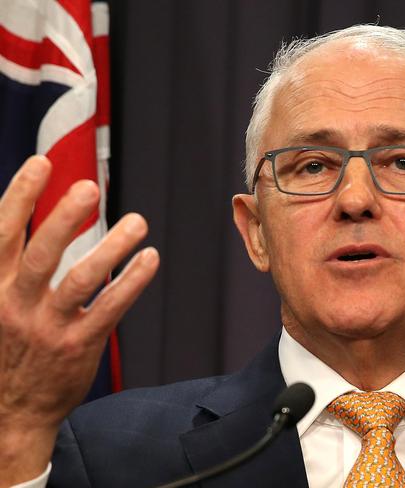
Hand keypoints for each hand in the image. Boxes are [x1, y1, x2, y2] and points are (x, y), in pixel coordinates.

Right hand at [0, 155, 158, 484]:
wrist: (9, 411)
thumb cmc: (7, 348)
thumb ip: (8, 266)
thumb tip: (20, 218)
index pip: (1, 233)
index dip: (19, 196)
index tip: (40, 164)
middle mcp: (15, 304)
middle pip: (40, 252)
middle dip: (63, 216)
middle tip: (89, 187)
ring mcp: (47, 327)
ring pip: (80, 280)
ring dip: (111, 247)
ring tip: (138, 222)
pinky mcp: (78, 345)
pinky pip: (109, 308)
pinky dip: (131, 281)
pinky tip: (149, 258)